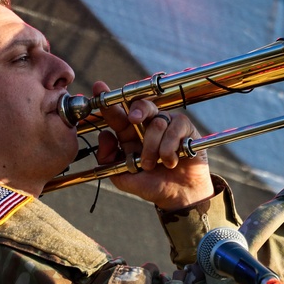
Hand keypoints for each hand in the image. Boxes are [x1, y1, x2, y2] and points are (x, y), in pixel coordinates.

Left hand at [93, 81, 213, 209]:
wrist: (178, 195)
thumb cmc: (151, 184)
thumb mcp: (122, 176)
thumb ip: (108, 159)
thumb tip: (104, 135)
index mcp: (129, 134)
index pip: (117, 114)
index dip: (108, 100)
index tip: (99, 87)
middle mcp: (147, 126)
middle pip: (140, 104)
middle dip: (136, 109)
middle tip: (133, 119)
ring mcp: (167, 125)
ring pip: (156, 122)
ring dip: (153, 147)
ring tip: (153, 165)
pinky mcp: (185, 128)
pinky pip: (174, 128)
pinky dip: (169, 147)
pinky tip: (171, 161)